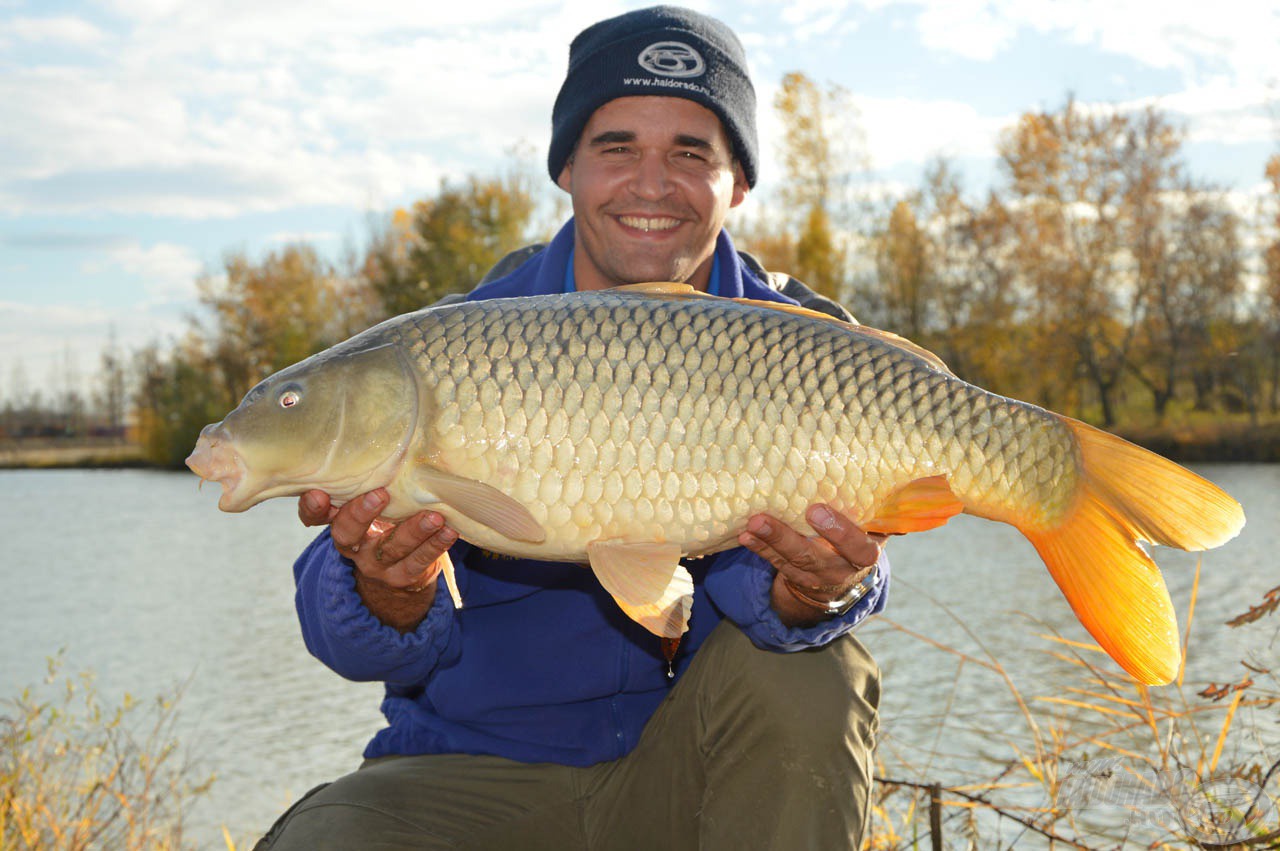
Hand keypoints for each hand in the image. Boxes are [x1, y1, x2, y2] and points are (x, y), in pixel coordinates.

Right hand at [299, 488, 456, 590]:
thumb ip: (373, 481)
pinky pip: (418, 562)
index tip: (318, 493)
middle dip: (361, 514)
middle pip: (347, 533)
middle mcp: (353, 545)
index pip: (314, 517)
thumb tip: (395, 440)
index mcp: (340, 522)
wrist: (400, 568)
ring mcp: (377, 564)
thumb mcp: (372, 502)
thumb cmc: (386, 519)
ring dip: (413, 531)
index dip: (312, 508)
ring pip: (390, 548)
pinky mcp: (402, 576)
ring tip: (434, 517)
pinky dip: (434, 546)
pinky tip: (448, 532)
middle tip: (381, 495)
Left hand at [738, 504, 883, 624]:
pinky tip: (744, 535)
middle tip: (762, 519)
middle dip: (786, 539)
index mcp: (865, 553)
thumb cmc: (861, 536)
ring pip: (789, 561)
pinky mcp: (794, 575)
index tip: (816, 510)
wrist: (844, 579)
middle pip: (812, 557)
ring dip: (766, 541)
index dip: (839, 532)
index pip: (858, 548)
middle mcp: (840, 568)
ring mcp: (814, 575)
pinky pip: (775, 562)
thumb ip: (884, 507)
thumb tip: (913, 478)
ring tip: (750, 524)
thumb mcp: (876, 527)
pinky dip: (759, 548)